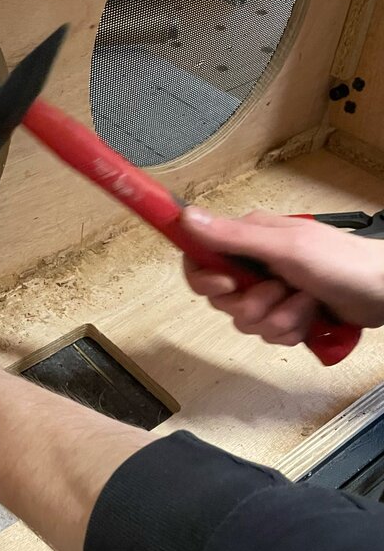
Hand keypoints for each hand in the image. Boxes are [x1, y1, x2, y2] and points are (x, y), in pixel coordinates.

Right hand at [180, 207, 383, 345]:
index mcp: (249, 238)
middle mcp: (255, 264)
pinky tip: (310, 316)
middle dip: (251, 304)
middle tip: (278, 292)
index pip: (200, 258)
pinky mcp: (286, 313)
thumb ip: (234, 236)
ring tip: (305, 302)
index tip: (227, 285)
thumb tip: (186, 217)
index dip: (206, 279)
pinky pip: (269, 333)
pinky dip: (291, 329)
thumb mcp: (285, 247)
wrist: (383, 290)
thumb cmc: (341, 262)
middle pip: (221, 298)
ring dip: (278, 317)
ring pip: (246, 320)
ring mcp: (271, 290)